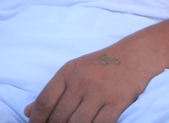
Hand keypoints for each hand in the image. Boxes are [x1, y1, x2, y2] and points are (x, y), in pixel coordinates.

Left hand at [25, 42, 163, 122]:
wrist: (140, 53)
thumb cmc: (106, 63)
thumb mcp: (77, 69)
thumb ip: (54, 91)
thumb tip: (28, 112)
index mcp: (69, 72)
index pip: (44, 102)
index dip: (36, 121)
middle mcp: (83, 81)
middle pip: (58, 117)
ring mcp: (101, 92)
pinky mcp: (118, 101)